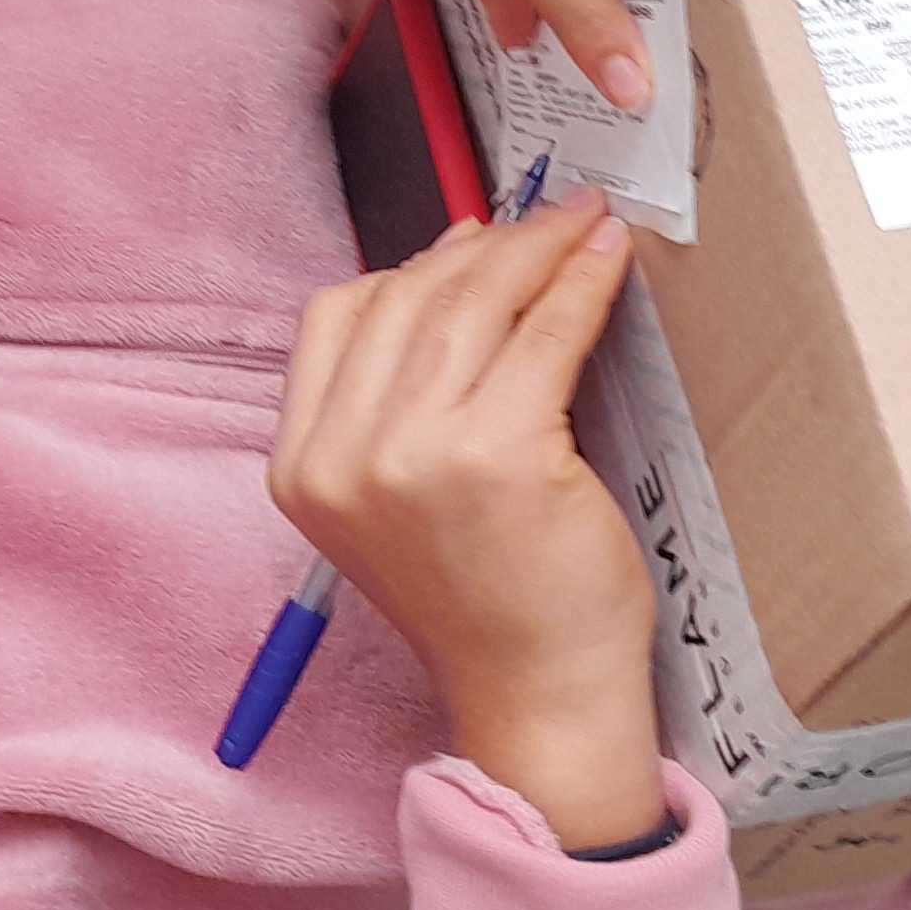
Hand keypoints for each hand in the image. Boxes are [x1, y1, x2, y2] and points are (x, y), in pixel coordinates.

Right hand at [270, 198, 664, 849]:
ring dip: (538, 248)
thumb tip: (459, 256)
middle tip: (551, 215)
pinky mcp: (498, 456)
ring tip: (585, 224)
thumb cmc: (484, 597)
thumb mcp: (398, 496)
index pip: (340, 316)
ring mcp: (415, 456)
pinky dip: (580, 285)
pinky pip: (544, 336)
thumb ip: (401, 392)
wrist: (534, 694)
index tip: (478, 239)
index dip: (414, 264)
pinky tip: (608, 262)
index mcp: (303, 467)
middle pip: (409, 298)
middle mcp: (345, 457)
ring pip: (474, 304)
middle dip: (489, 244)